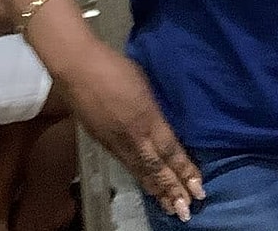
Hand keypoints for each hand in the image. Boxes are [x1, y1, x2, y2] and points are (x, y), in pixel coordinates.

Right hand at [57, 42, 204, 220]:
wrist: (78, 69)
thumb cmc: (115, 67)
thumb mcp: (145, 84)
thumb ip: (154, 108)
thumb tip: (159, 122)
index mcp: (148, 118)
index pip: (171, 151)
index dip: (185, 171)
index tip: (199, 188)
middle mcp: (134, 136)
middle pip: (157, 168)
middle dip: (173, 190)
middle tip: (187, 211)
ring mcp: (117, 142)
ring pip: (141, 171)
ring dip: (157, 190)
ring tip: (171, 207)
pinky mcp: (103, 143)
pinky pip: (127, 165)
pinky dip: (140, 178)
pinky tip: (148, 186)